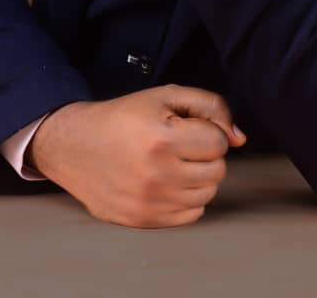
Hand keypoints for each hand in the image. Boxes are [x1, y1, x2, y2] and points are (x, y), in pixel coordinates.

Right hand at [25, 85, 245, 228]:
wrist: (76, 145)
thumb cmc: (124, 117)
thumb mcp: (166, 96)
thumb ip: (211, 106)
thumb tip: (240, 138)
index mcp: (162, 138)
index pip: (219, 143)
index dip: (208, 131)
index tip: (188, 127)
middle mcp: (157, 174)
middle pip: (217, 171)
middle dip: (206, 154)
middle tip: (182, 144)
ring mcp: (149, 202)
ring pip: (207, 194)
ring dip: (199, 177)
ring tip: (175, 162)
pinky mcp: (143, 220)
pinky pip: (191, 215)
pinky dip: (187, 199)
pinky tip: (168, 182)